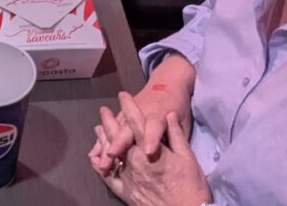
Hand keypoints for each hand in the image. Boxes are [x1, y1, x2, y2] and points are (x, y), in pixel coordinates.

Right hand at [90, 73, 193, 173]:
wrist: (169, 81)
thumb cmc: (178, 104)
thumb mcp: (185, 119)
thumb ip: (178, 135)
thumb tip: (176, 156)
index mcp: (160, 113)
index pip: (155, 125)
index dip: (152, 137)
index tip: (149, 151)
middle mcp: (141, 112)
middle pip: (129, 128)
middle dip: (119, 142)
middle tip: (112, 155)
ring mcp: (129, 113)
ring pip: (116, 130)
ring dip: (106, 145)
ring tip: (100, 162)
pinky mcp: (122, 117)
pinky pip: (110, 131)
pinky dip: (102, 142)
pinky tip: (93, 155)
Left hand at [92, 106, 211, 205]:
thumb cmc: (191, 186)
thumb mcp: (188, 157)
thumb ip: (176, 134)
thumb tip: (169, 114)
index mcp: (148, 149)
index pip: (136, 121)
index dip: (129, 106)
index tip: (123, 95)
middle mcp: (134, 160)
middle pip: (117, 135)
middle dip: (109, 121)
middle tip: (103, 110)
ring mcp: (127, 176)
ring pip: (110, 153)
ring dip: (103, 139)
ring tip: (97, 129)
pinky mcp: (125, 191)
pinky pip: (108, 176)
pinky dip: (99, 166)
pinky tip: (95, 159)